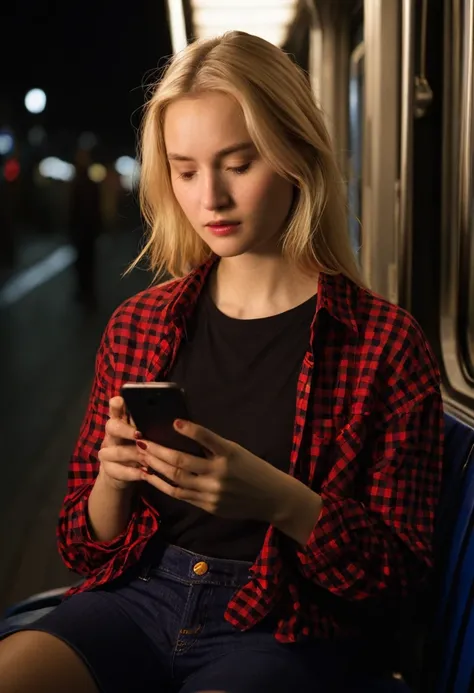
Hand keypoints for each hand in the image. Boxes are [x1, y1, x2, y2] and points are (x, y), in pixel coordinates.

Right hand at [98, 396, 146, 491]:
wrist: (125, 471)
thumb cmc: (143, 446)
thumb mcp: (148, 433)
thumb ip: (153, 425)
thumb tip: (176, 420)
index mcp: (122, 420)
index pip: (116, 406)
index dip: (117, 404)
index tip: (122, 401)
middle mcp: (112, 433)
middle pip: (111, 426)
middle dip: (125, 430)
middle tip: (139, 434)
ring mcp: (107, 451)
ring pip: (112, 451)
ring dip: (131, 454)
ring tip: (147, 457)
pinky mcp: (108, 468)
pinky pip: (117, 470)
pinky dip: (132, 472)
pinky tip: (145, 472)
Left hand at [136, 419, 288, 521]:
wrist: (271, 498)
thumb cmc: (251, 468)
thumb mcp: (236, 451)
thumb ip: (212, 446)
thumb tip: (181, 434)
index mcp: (228, 454)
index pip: (206, 438)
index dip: (189, 430)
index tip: (173, 422)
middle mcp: (219, 474)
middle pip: (180, 462)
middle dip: (157, 451)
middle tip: (141, 441)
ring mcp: (212, 492)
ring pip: (176, 480)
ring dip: (155, 467)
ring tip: (140, 457)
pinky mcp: (208, 506)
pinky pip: (180, 495)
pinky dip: (163, 485)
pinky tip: (151, 476)